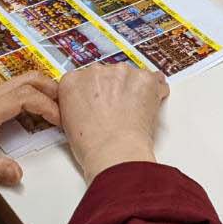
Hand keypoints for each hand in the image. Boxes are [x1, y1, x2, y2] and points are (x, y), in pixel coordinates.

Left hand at [0, 73, 60, 214]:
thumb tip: (18, 173)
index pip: (24, 97)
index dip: (48, 107)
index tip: (61, 123)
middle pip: (29, 79)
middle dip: (54, 91)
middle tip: (68, 110)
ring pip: (23, 79)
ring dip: (44, 91)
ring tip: (56, 114)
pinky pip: (15, 88)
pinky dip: (32, 95)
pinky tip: (35, 117)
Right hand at [58, 63, 167, 181]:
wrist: (115, 152)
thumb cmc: (92, 145)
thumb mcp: (68, 122)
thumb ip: (76, 103)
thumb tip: (87, 103)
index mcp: (73, 81)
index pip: (85, 78)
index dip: (95, 91)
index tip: (100, 100)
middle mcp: (96, 71)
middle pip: (108, 74)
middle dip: (114, 89)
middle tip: (117, 110)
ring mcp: (122, 73)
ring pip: (131, 76)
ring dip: (133, 90)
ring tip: (132, 113)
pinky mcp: (145, 78)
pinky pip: (154, 80)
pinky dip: (153, 91)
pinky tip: (148, 106)